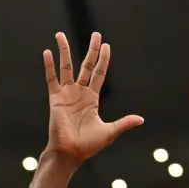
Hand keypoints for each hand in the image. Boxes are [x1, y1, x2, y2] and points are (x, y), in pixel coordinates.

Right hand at [43, 31, 143, 163]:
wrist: (70, 153)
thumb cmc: (88, 146)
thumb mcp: (110, 132)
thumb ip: (124, 123)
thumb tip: (141, 119)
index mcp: (92, 99)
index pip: (99, 74)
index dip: (103, 60)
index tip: (106, 46)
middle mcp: (79, 93)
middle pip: (86, 65)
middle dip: (91, 50)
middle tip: (95, 34)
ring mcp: (66, 94)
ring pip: (66, 67)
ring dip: (64, 50)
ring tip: (60, 35)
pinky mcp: (55, 99)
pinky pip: (51, 79)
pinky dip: (49, 66)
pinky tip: (47, 52)